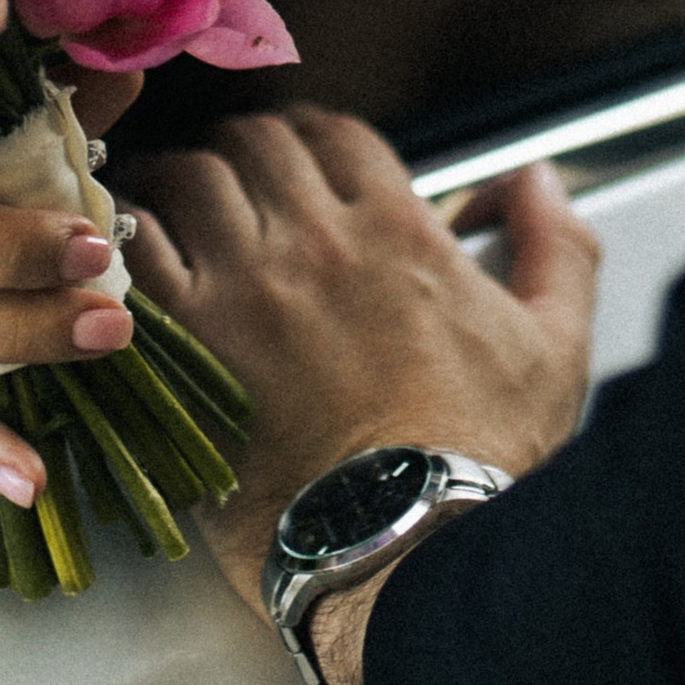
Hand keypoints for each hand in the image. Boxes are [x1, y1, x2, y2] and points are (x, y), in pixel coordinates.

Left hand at [127, 106, 596, 634]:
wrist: (407, 551)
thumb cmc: (482, 463)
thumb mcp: (555, 347)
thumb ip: (558, 246)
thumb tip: (537, 181)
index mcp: (400, 232)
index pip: (333, 133)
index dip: (311, 140)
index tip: (299, 168)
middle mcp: (316, 244)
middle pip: (254, 141)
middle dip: (243, 154)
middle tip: (232, 188)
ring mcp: (243, 289)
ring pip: (186, 177)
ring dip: (177, 184)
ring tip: (168, 210)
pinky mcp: (184, 346)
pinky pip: (133, 251)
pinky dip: (125, 240)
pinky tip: (126, 261)